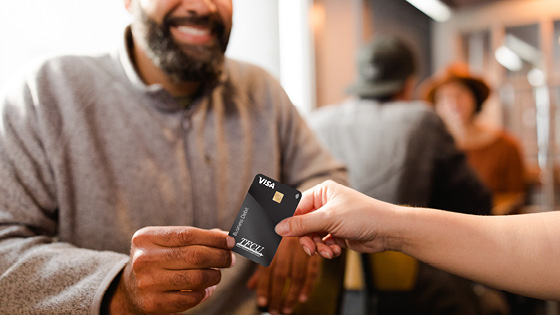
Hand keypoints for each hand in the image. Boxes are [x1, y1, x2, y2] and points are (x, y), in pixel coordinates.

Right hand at [108, 226, 234, 313]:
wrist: (130, 290)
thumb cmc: (158, 260)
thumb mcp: (167, 243)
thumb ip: (196, 238)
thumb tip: (227, 238)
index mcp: (147, 237)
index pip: (187, 234)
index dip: (214, 238)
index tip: (230, 242)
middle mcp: (144, 259)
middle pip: (195, 256)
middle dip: (220, 257)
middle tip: (230, 259)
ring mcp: (148, 282)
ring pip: (196, 278)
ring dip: (215, 276)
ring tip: (216, 274)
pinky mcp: (153, 303)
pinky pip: (191, 299)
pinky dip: (205, 293)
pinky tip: (206, 288)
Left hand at [247, 237, 320, 314]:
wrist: (296, 215)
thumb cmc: (279, 232)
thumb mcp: (267, 245)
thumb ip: (261, 266)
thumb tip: (251, 286)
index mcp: (271, 243)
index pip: (266, 269)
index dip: (264, 287)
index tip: (262, 302)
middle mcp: (285, 245)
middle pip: (281, 274)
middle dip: (277, 295)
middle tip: (274, 310)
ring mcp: (301, 248)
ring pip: (297, 275)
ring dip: (292, 295)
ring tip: (286, 309)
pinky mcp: (314, 250)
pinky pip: (312, 271)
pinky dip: (308, 286)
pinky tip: (302, 298)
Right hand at [275, 180, 397, 258]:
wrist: (387, 231)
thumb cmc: (362, 216)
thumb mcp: (328, 219)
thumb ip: (301, 224)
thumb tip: (279, 227)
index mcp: (321, 193)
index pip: (296, 207)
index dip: (289, 222)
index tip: (281, 234)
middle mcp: (324, 205)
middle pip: (302, 225)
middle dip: (307, 239)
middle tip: (311, 249)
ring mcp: (331, 220)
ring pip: (311, 236)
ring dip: (318, 246)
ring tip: (327, 251)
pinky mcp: (336, 233)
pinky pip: (322, 243)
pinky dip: (326, 249)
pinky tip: (335, 251)